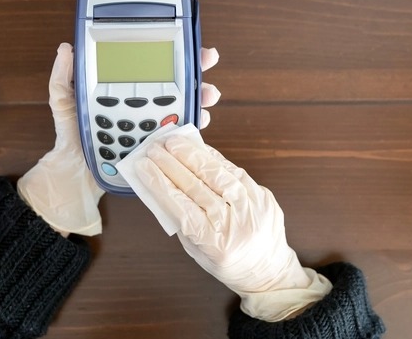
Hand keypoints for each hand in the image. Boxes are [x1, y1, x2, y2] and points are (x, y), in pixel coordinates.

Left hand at [18, 43, 220, 236]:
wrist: (78, 173)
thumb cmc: (73, 136)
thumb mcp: (64, 103)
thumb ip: (63, 77)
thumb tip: (65, 49)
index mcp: (126, 90)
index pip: (153, 66)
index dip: (172, 53)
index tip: (189, 45)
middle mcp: (144, 104)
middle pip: (177, 83)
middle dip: (197, 71)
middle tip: (207, 61)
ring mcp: (154, 124)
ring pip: (185, 106)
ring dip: (201, 97)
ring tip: (208, 94)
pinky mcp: (159, 146)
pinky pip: (181, 134)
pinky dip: (194, 127)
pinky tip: (199, 121)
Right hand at [135, 136, 330, 320]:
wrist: (268, 269)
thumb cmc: (227, 261)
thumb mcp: (196, 250)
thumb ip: (181, 221)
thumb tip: (162, 185)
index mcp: (214, 245)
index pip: (180, 208)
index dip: (159, 184)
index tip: (144, 167)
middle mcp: (235, 225)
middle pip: (196, 187)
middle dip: (171, 164)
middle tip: (154, 149)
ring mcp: (252, 208)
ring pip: (218, 174)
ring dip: (192, 155)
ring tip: (174, 143)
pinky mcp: (263, 195)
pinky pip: (235, 171)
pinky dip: (215, 159)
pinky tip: (199, 149)